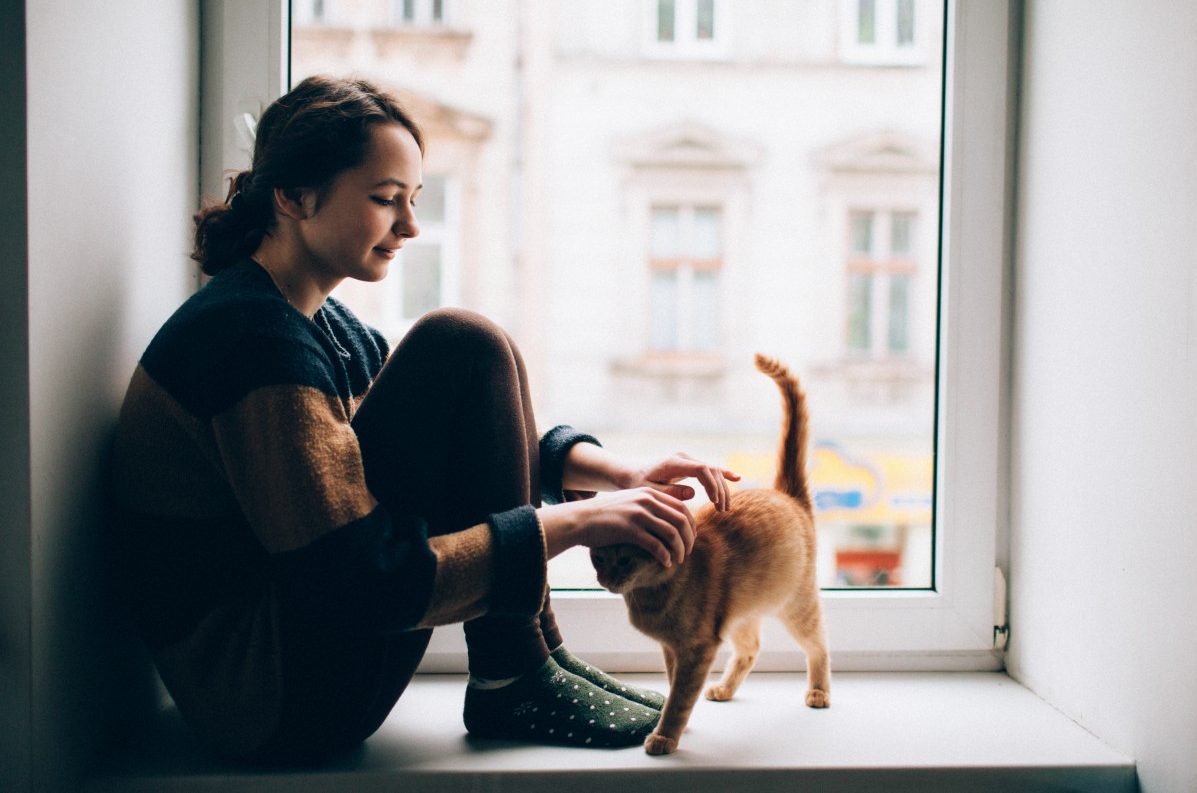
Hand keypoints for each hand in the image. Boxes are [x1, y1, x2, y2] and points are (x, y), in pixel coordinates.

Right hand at [538, 487, 695, 566]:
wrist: (581, 518)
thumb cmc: (606, 514)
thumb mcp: (631, 502)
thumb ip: (650, 506)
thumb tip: (671, 522)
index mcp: (649, 493)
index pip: (681, 507)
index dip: (690, 525)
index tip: (690, 539)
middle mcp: (647, 501)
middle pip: (680, 520)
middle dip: (688, 539)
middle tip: (687, 552)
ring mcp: (638, 514)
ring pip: (672, 534)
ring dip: (679, 550)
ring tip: (678, 559)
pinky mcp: (629, 530)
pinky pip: (656, 545)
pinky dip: (665, 556)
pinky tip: (665, 562)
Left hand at [625, 453, 741, 511]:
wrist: (629, 472)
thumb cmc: (636, 483)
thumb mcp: (649, 490)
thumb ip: (669, 492)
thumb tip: (693, 493)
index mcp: (673, 462)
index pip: (701, 469)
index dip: (712, 485)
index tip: (715, 502)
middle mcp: (683, 457)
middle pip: (711, 469)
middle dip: (720, 490)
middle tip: (722, 510)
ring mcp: (687, 460)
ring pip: (713, 470)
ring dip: (722, 488)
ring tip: (723, 508)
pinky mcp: (689, 465)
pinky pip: (709, 468)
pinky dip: (723, 474)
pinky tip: (737, 478)